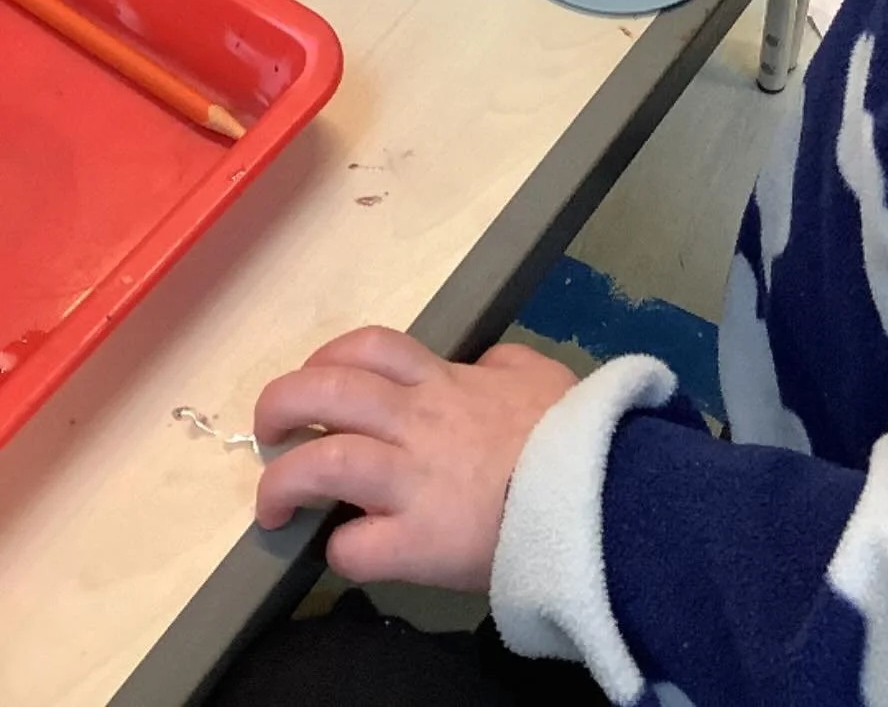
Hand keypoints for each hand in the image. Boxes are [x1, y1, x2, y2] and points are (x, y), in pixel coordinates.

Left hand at [252, 328, 577, 591]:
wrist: (603, 492)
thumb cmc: (575, 433)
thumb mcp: (539, 375)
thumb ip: (501, 366)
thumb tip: (481, 367)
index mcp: (444, 382)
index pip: (369, 348)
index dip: (327, 360)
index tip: (317, 382)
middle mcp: (417, 422)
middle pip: (324, 392)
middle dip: (280, 405)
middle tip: (269, 430)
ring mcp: (411, 482)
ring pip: (320, 464)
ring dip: (281, 484)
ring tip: (274, 504)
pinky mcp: (416, 542)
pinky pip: (353, 547)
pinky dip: (341, 551)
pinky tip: (350, 552)